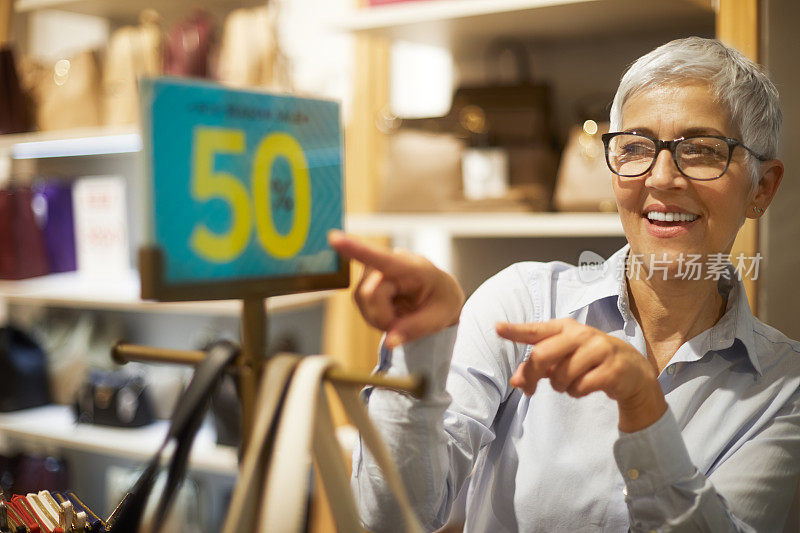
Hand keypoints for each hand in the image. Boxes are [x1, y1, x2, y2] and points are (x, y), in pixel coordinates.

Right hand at [328, 230, 464, 348]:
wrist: (439, 295)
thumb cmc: (442, 301)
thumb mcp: (440, 318)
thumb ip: (415, 329)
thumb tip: (390, 341)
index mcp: (413, 267)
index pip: (383, 258)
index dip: (357, 249)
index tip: (334, 239)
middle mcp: (390, 263)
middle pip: (369, 294)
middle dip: (383, 317)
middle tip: (405, 323)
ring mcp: (374, 272)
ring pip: (362, 301)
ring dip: (379, 317)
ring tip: (401, 314)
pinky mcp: (365, 282)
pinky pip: (361, 305)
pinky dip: (375, 316)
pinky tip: (391, 311)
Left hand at [496, 319, 667, 431]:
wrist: (633, 371)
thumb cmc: (590, 361)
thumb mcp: (563, 359)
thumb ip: (537, 366)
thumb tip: (515, 380)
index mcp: (566, 328)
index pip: (536, 330)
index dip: (515, 330)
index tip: (496, 328)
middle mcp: (582, 334)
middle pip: (542, 355)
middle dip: (531, 376)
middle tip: (528, 389)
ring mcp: (599, 350)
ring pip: (561, 376)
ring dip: (560, 386)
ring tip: (572, 382)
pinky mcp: (611, 369)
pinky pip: (580, 387)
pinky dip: (577, 392)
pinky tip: (587, 386)